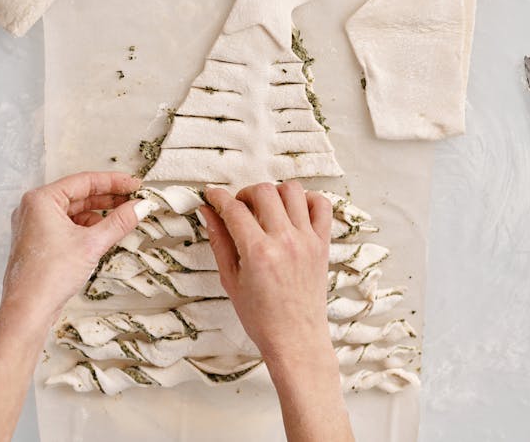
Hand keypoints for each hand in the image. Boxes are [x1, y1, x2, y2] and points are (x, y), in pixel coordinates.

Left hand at [3, 172, 141, 325]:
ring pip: (74, 211)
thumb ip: (119, 222)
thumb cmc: (48, 276)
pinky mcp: (39, 242)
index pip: (84, 181)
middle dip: (108, 198)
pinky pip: (68, 226)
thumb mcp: (92, 244)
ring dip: (99, 213)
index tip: (135, 185)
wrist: (28, 310)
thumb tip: (140, 206)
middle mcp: (34, 209)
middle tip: (134, 200)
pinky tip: (104, 233)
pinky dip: (87, 227)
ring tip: (123, 217)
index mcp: (41, 200)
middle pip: (79, 195)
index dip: (114, 182)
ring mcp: (35, 226)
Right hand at [201, 181, 333, 362]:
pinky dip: (307, 200)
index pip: (234, 209)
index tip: (212, 195)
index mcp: (258, 253)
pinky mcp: (322, 244)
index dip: (218, 197)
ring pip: (293, 190)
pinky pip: (321, 205)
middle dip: (245, 194)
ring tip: (265, 209)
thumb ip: (219, 241)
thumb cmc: (261, 317)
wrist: (296, 339)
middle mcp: (285, 241)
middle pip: (264, 191)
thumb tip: (207, 212)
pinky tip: (293, 212)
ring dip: (275, 193)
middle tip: (238, 208)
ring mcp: (307, 240)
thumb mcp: (231, 280)